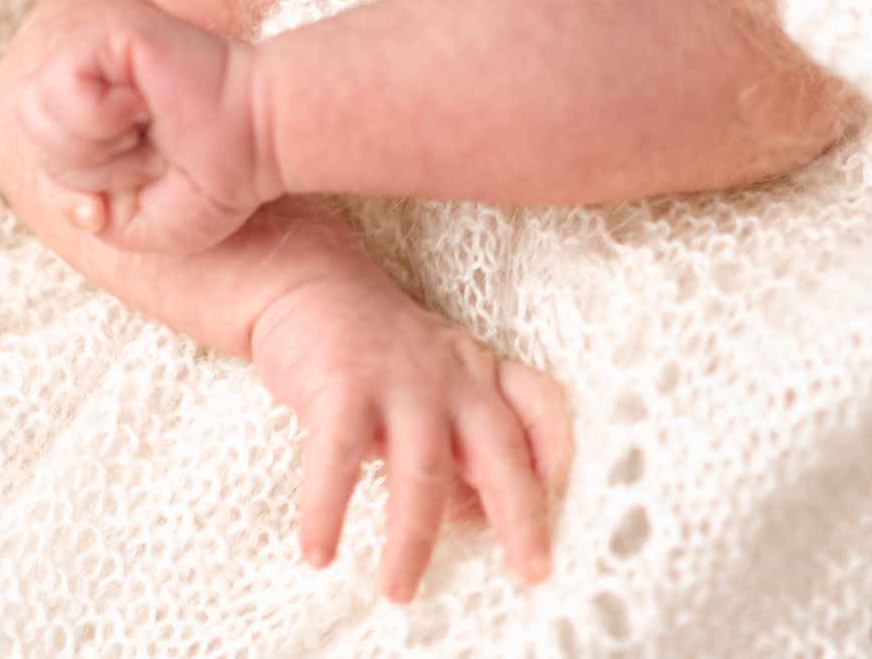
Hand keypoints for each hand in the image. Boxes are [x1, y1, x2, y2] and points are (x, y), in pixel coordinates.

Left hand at [14, 3, 274, 253]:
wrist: (260, 142)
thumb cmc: (216, 179)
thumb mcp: (136, 222)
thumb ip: (83, 211)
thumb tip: (68, 193)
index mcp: (93, 112)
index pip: (38, 148)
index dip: (66, 189)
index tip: (108, 206)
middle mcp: (92, 77)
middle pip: (30, 127)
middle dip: (82, 166)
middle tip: (143, 159)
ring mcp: (101, 52)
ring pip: (36, 107)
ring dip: (90, 144)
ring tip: (142, 133)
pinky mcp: (113, 35)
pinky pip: (64, 84)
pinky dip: (98, 116)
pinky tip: (141, 108)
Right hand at [251, 271, 573, 603]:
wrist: (308, 281)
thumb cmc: (376, 348)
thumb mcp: (436, 383)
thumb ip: (461, 439)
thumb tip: (476, 517)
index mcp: (479, 376)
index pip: (540, 406)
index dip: (558, 453)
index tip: (563, 500)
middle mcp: (452, 377)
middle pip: (501, 450)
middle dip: (521, 515)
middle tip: (532, 569)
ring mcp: (400, 379)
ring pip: (423, 469)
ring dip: (412, 539)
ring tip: (399, 590)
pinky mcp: (342, 382)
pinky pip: (339, 456)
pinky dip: (328, 508)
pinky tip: (320, 551)